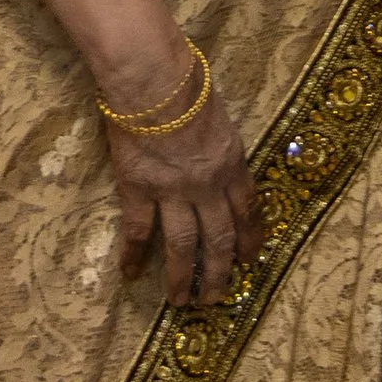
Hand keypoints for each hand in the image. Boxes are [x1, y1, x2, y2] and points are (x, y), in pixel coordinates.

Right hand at [103, 49, 258, 307]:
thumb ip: (220, 146)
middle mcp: (208, 185)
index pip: (248, 210)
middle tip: (217, 297)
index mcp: (232, 163)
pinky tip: (130, 274)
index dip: (250, 237)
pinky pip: (139, 231)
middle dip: (221, 272)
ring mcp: (173, 191)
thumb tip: (218, 160)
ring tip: (182, 302)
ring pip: (184, 245)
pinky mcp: (139, 190)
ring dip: (184, 277)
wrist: (153, 79)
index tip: (251, 259)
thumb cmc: (187, 83)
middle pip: (219, 238)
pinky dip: (134, 255)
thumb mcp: (219, 115)